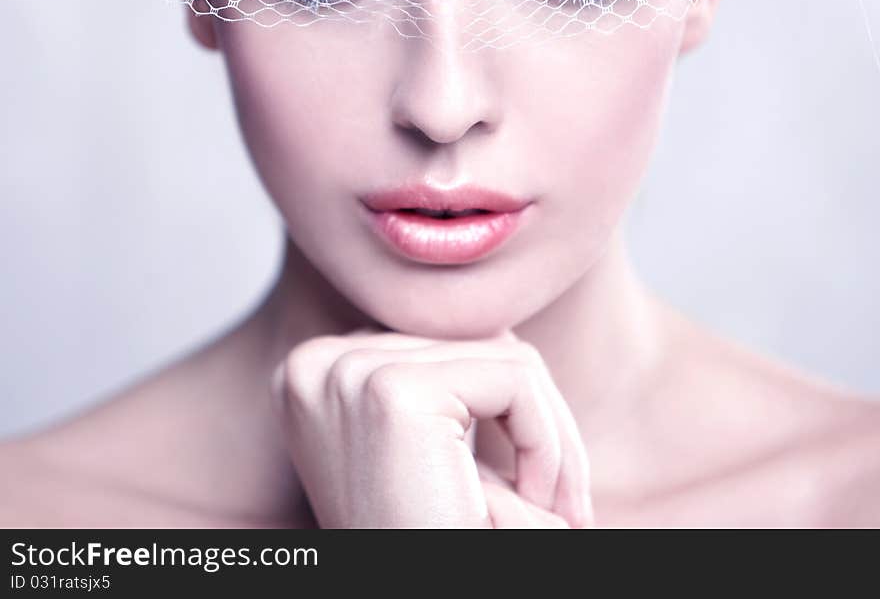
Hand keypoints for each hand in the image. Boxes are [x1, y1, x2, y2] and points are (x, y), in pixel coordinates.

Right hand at [269, 328, 593, 527]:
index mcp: (315, 373)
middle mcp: (316, 364)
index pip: (440, 340)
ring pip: (506, 353)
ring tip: (555, 510)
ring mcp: (345, 372)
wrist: (426, 595)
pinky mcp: (391, 393)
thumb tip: (498, 311)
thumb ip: (448, 379)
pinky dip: (550, 442)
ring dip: (550, 437)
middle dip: (535, 422)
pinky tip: (538, 507)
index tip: (535, 486)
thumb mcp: (433, 453)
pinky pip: (516, 378)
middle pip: (473, 338)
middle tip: (563, 506)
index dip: (502, 409)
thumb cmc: (430, 542)